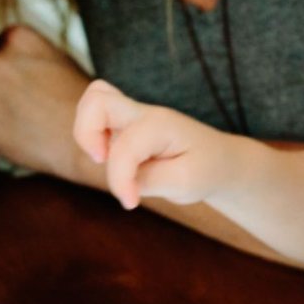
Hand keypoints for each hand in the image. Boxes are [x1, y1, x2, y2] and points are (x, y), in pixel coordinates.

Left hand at [0, 25, 95, 182]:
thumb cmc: (80, 103)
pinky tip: (21, 135)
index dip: (15, 67)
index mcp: (16, 37)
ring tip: (29, 121)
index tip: (30, 82)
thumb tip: (3, 55)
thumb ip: (27, 54)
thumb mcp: (58, 59)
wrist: (86, 143)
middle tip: (30, 105)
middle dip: (2, 86)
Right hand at [73, 79, 236, 209]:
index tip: (131, 203)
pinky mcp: (123, 127)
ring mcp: (130, 118)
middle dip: (86, 134)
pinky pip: (96, 118)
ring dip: (88, 134)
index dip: (120, 181)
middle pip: (96, 100)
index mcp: (160, 125)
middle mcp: (142, 114)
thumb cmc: (203, 169)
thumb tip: (119, 181)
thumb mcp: (185, 183)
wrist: (218, 161)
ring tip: (107, 158)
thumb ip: (147, 181)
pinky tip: (112, 156)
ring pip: (91, 104)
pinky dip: (92, 136)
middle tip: (102, 160)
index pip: (125, 148)